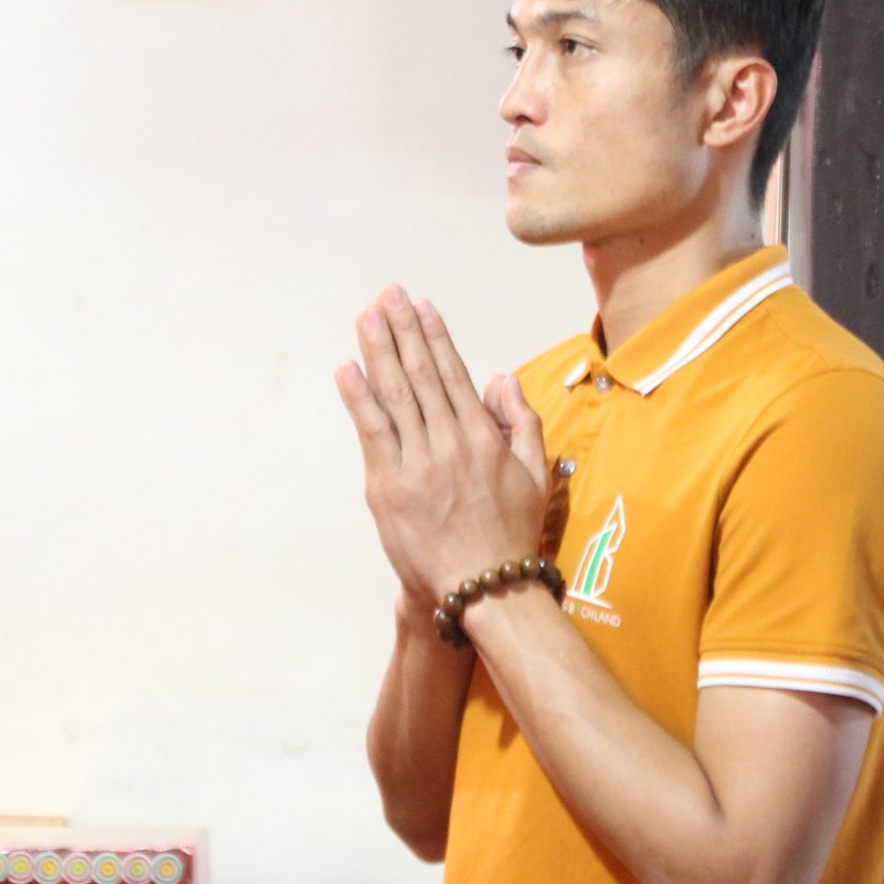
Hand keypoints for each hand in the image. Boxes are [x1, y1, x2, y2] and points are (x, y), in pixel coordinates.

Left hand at [335, 287, 548, 609]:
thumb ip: (522, 423)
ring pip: (395, 395)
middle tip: (388, 295)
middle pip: (420, 374)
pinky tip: (347, 369)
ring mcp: (416, 464)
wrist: (481, 589)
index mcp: (484, 438)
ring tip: (366, 316)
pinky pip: (372, 432)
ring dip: (378, 351)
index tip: (422, 306)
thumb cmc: (510, 535)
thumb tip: (500, 378)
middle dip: (402, 330)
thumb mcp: (536, 475)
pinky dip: (358, 398)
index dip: (435, 337)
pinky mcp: (388, 487)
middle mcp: (449, 443)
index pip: (453, 374)